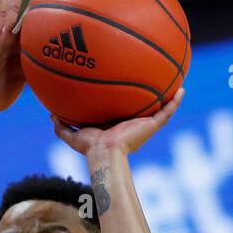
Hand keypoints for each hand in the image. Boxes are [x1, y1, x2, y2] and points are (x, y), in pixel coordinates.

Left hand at [53, 88, 184, 157]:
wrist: (105, 153)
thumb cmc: (90, 148)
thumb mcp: (72, 135)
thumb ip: (61, 125)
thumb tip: (50, 113)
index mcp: (117, 125)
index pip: (123, 110)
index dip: (126, 100)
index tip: (126, 87)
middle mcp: (132, 123)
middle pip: (143, 107)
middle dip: (149, 95)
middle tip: (153, 79)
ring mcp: (144, 124)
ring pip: (160, 108)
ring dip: (168, 96)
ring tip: (176, 80)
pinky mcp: (152, 125)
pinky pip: (168, 111)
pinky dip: (176, 101)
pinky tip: (182, 89)